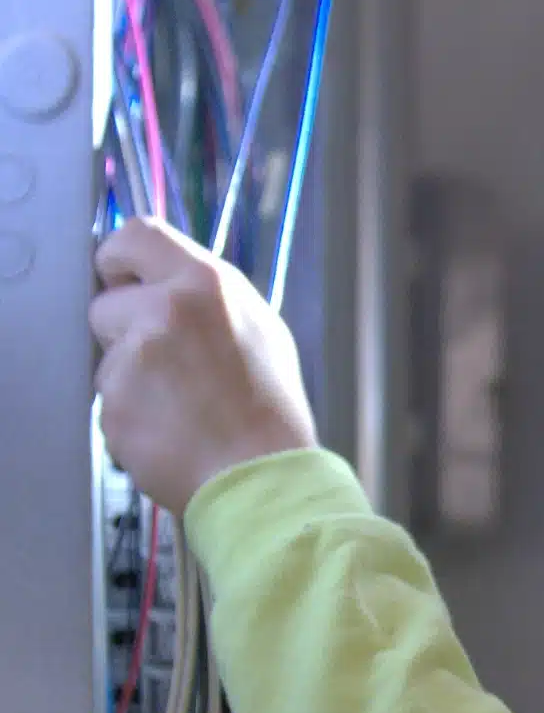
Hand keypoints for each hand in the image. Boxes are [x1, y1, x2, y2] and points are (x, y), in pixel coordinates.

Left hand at [91, 218, 317, 516]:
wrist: (263, 476)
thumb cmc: (270, 408)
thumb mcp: (257, 328)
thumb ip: (205, 299)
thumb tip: (164, 286)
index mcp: (204, 284)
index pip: (134, 235)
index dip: (119, 259)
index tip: (122, 280)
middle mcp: (163, 312)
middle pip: (104, 304)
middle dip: (122, 331)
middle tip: (163, 363)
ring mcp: (133, 361)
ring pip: (106, 359)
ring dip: (129, 380)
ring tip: (178, 408)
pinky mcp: (113, 407)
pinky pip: (109, 403)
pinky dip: (131, 418)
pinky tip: (168, 432)